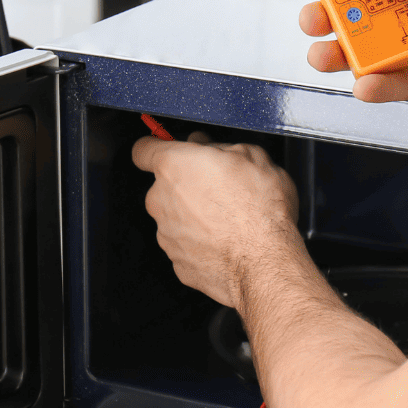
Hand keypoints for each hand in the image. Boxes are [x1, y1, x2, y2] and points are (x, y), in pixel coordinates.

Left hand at [131, 131, 302, 308]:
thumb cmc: (259, 210)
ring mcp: (166, 234)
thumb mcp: (252, 156)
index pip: (143, 149)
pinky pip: (186, 245)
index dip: (158, 147)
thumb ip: (220, 146)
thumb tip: (210, 146)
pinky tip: (227, 241)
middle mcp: (161, 200)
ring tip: (230, 219)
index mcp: (173, 166)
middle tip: (220, 188)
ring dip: (195, 216)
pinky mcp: (178, 262)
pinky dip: (202, 243)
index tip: (170, 150)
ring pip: (175, 218)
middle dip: (187, 185)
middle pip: (164, 186)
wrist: (264, 261)